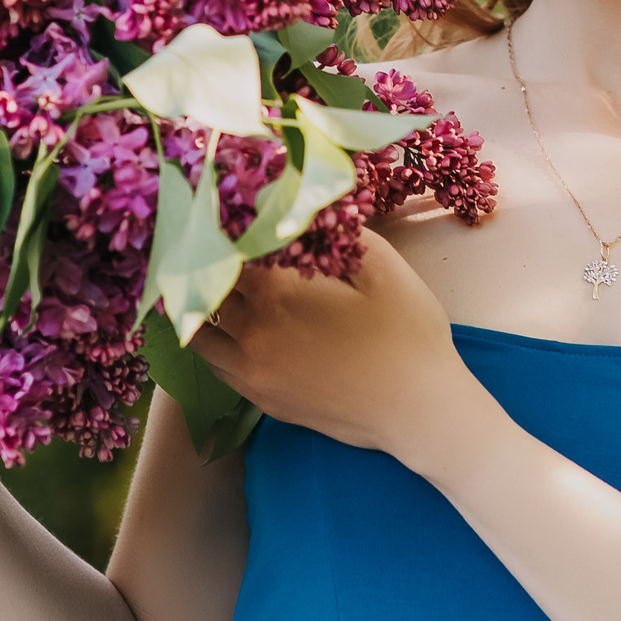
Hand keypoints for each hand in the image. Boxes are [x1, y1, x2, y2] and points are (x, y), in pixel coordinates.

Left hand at [188, 230, 490, 466]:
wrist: (418, 409)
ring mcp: (252, 373)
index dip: (222, 231)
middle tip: (215, 247)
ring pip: (201, 333)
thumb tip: (306, 211)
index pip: (222, 252)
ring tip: (213, 287)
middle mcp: (251, 333)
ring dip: (203, 308)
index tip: (227, 216)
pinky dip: (215, 342)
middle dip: (208, 266)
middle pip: (205, 291)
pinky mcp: (263, 400)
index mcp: (275, 293)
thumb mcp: (381, 266)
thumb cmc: (406, 333)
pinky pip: (218, 366)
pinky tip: (231, 330)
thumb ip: (336, 233)